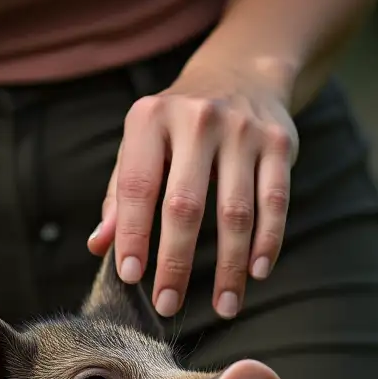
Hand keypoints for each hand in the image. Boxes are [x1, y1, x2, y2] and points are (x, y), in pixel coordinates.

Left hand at [88, 60, 298, 319]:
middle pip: (185, 206)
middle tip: (168, 305)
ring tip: (224, 307)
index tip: (130, 277)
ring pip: (236, 212)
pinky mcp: (279, 143)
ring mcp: (242, 130)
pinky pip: (275, 202)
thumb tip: (98, 247)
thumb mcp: (141, 148)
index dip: (132, 235)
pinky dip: (267, 242)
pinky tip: (256, 274)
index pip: (137, 187)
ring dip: (229, 266)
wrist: (240, 72)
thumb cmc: (176, 128)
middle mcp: (197, 119)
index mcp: (151, 119)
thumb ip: (119, 197)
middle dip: (175, 262)